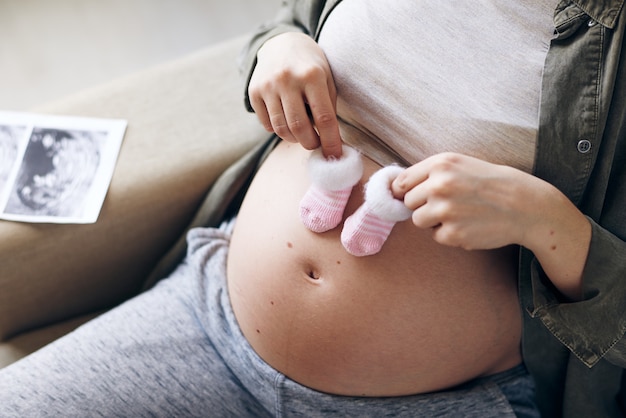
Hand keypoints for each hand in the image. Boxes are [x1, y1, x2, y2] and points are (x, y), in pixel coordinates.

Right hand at [248, 32, 342, 157]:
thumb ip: (328, 108)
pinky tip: (286, 120)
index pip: (324, 118)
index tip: (334, 156)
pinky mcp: (254, 91)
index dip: (331, 141)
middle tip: (315, 145)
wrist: (281, 44)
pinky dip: (279, 130)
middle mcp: (288, 79)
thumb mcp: (327, 79)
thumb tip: (331, 143)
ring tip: (301, 133)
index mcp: (312, 75)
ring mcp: (268, 85)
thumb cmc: (311, 67)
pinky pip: (267, 124)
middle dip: (310, 143)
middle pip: (299, 127)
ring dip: (294, 139)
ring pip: (281, 129)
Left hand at [391, 152, 590, 299]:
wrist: (524, 205)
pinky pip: (436, 237)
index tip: (411, 195)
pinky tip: (468, 224)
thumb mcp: (460, 164)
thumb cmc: (490, 183)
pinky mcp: (453, 234)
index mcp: (441, 164)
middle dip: (422, 205)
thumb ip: (429, 173)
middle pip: (408, 203)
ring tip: (458, 213)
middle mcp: (440, 186)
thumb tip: (394, 189)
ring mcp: (445, 211)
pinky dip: (448, 234)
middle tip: (448, 203)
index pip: (401, 182)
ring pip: (418, 221)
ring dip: (433, 221)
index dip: (404, 191)